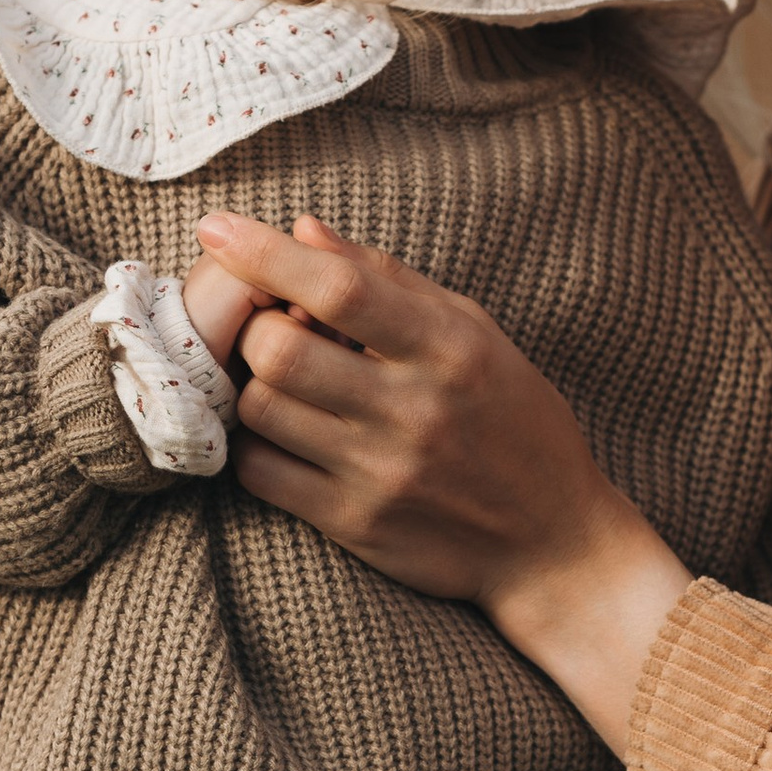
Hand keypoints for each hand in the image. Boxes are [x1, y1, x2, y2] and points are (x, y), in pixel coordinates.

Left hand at [192, 210, 691, 751]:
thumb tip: (302, 229)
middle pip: (278, 350)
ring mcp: (382, 473)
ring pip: (260, 409)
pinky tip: (285, 435)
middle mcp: (415, 411)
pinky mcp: (357, 525)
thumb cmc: (515, 422)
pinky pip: (261, 474)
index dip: (265, 252)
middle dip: (255, 327)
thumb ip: (389, 281)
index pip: (339, 289)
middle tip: (272, 328)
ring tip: (285, 382)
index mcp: (452, 349)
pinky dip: (256, 444)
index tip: (216, 227)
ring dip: (253, 384)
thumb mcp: (474, 335)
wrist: (555, 543)